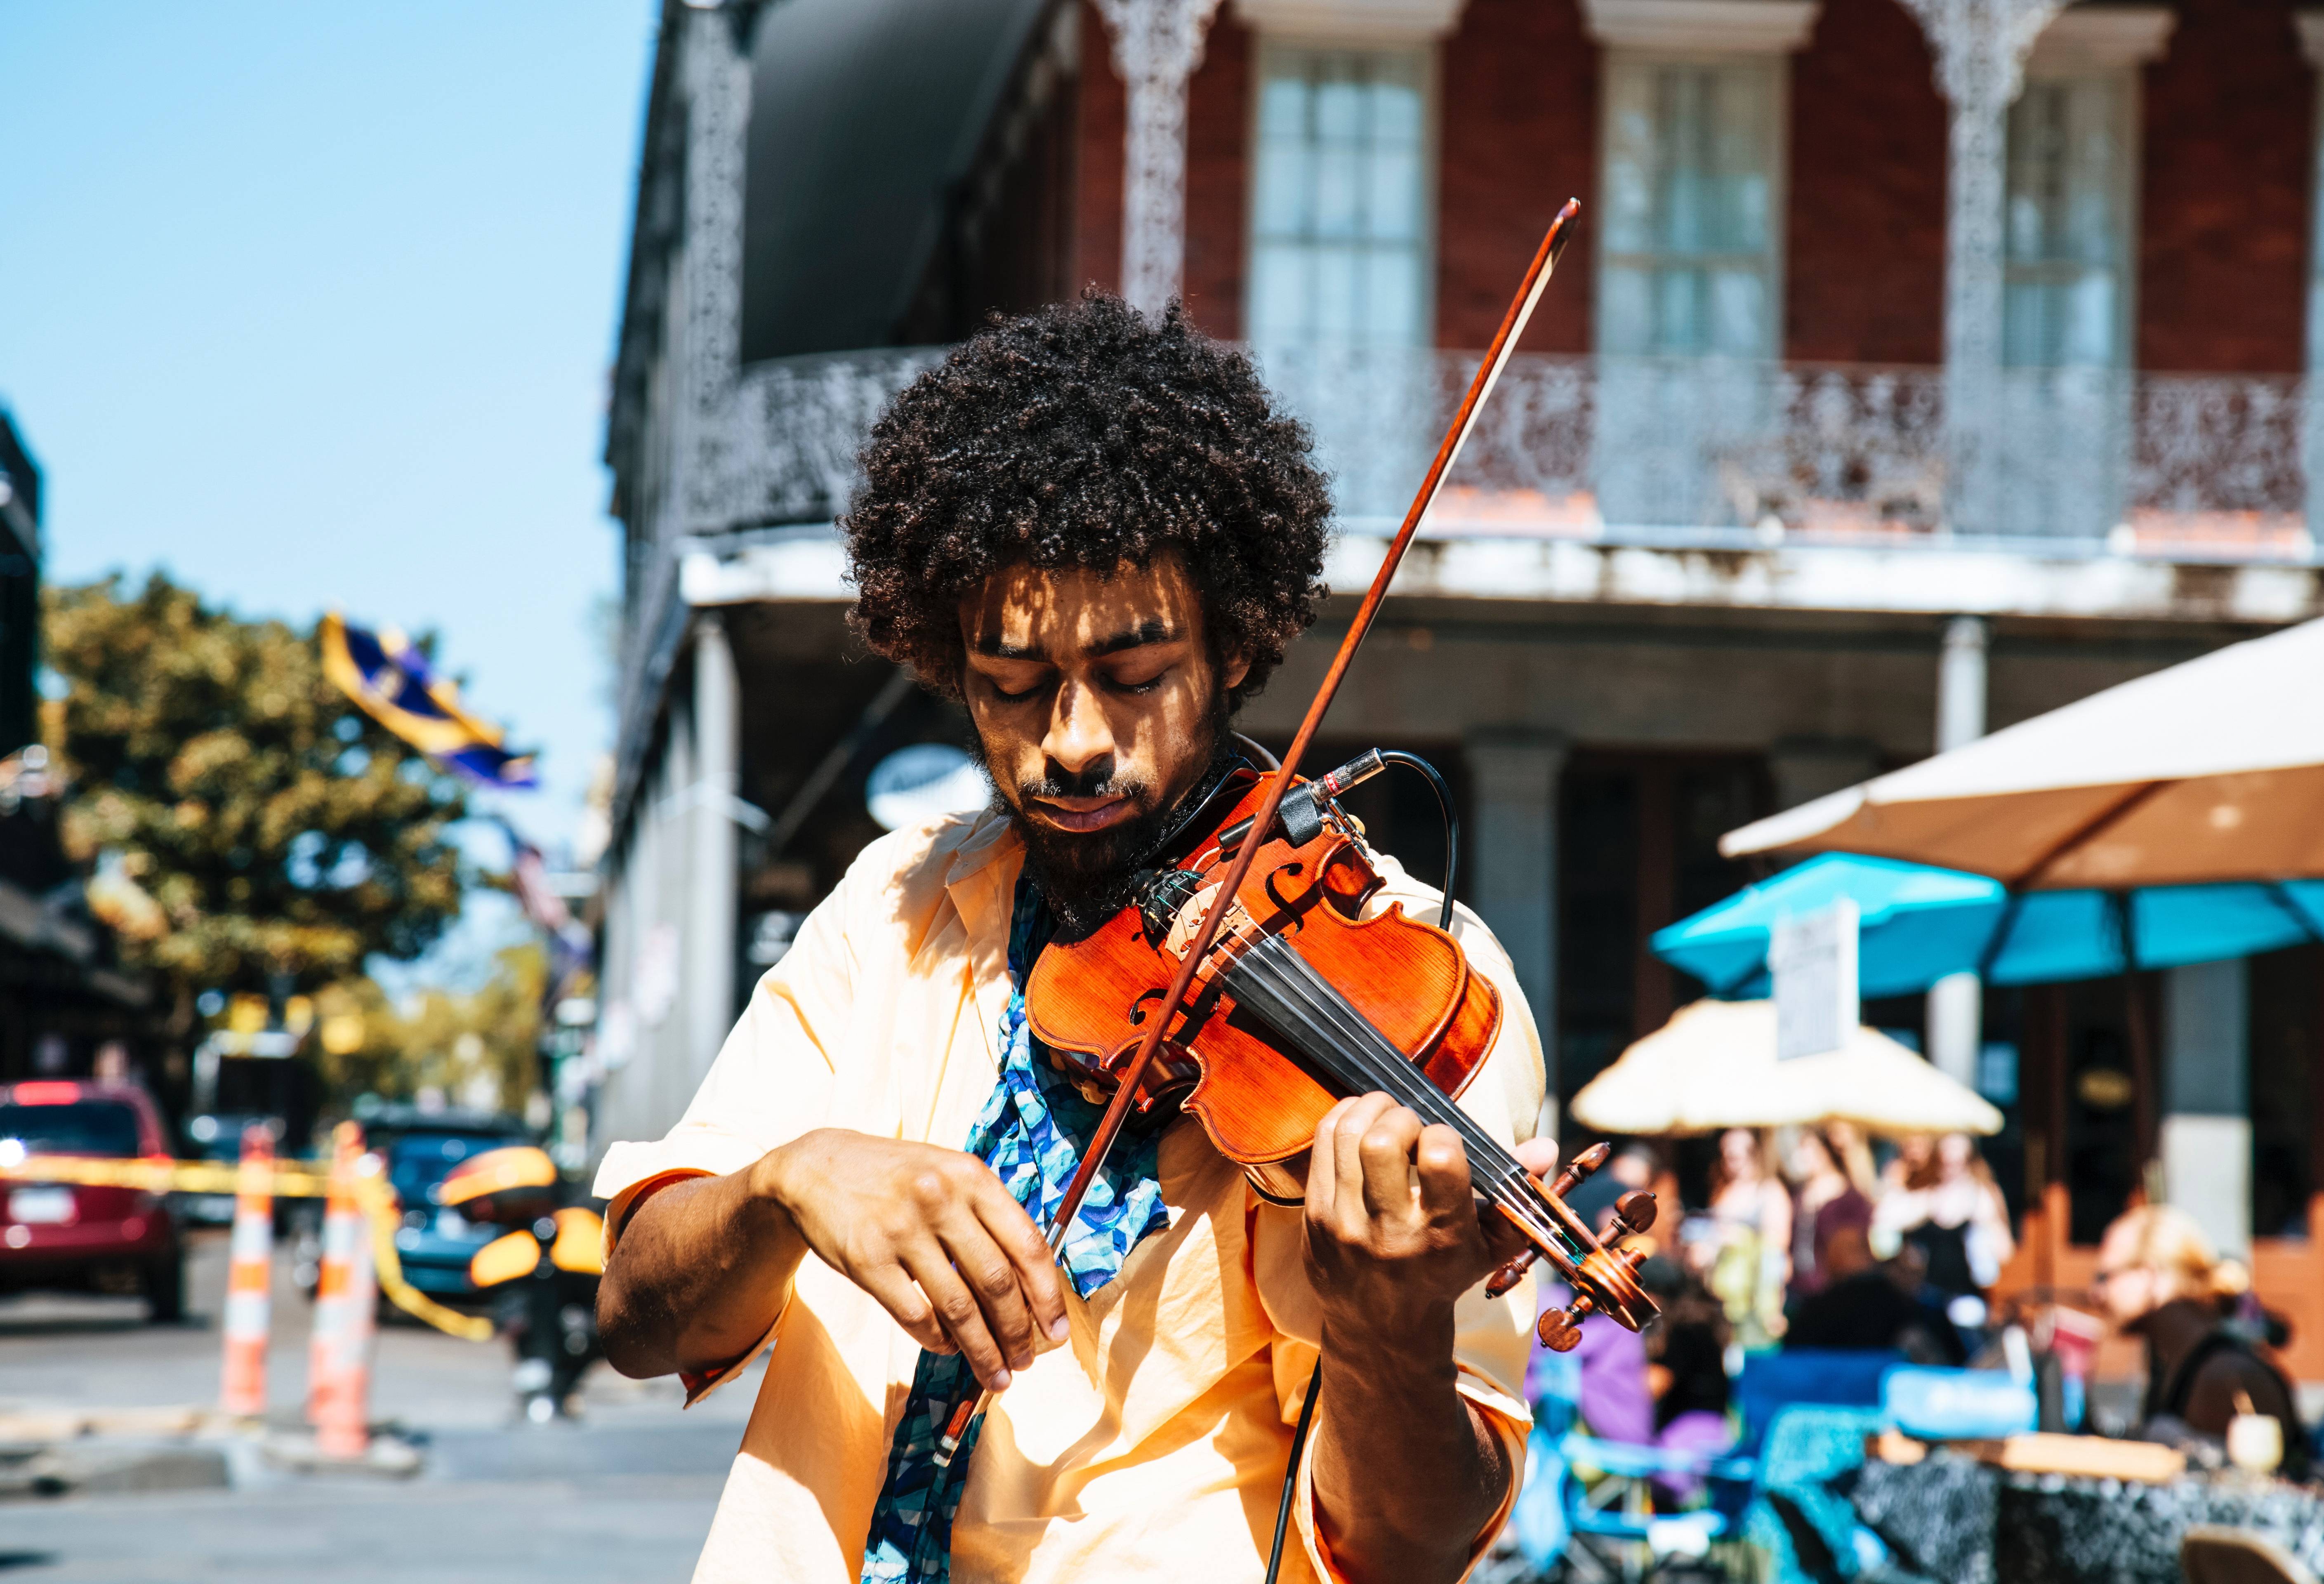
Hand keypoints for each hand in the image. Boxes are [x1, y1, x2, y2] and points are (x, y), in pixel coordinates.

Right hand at [754, 1128, 1068, 1390]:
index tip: (1057, 1332)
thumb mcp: (948, 1175)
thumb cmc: (897, 1178)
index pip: (1027, 1244)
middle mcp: (940, 1199)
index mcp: (971, 1177)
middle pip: (996, 1282)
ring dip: (983, 1350)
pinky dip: (939, 1341)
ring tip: (996, 1374)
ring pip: (959, 1308)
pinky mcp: (867, 1260)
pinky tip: (949, 1348)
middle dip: (1017, 1332)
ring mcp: (901, 1230)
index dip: (1048, 1295)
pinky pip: (916, 1316)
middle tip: (1025, 1361)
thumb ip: (988, 1217)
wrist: (817, 1168)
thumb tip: (1032, 1286)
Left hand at [1301, 1094, 1547, 1355]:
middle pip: (1384, 1139)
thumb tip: (1545, 1146)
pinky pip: (1323, 1143)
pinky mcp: (1313, 1215)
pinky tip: (1361, 1124)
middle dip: (1403, 1117)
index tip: (1445, 1144)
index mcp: (1441, 1235)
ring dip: (1371, 1109)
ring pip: (1349, 1134)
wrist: (1382, 1327)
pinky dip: (1344, 1119)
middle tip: (1412, 1127)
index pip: (1441, 1157)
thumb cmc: (1444, 1274)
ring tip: (1387, 1116)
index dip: (1444, 1135)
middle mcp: (1389, 1230)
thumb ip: (1518, 1194)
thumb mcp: (1491, 1246)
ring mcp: (1344, 1223)